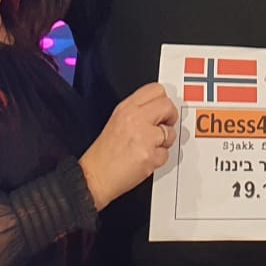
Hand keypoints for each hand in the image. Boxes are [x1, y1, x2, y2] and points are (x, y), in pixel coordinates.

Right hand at [79, 83, 178, 209]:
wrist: (94, 176)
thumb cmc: (105, 153)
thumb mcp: (117, 120)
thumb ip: (139, 111)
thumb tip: (161, 109)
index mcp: (126, 108)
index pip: (156, 90)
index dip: (163, 101)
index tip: (162, 110)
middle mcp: (135, 118)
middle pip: (168, 106)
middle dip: (170, 118)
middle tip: (163, 127)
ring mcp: (143, 137)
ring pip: (171, 132)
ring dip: (164, 142)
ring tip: (148, 147)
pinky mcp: (149, 155)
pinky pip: (166, 153)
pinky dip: (159, 158)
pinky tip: (145, 159)